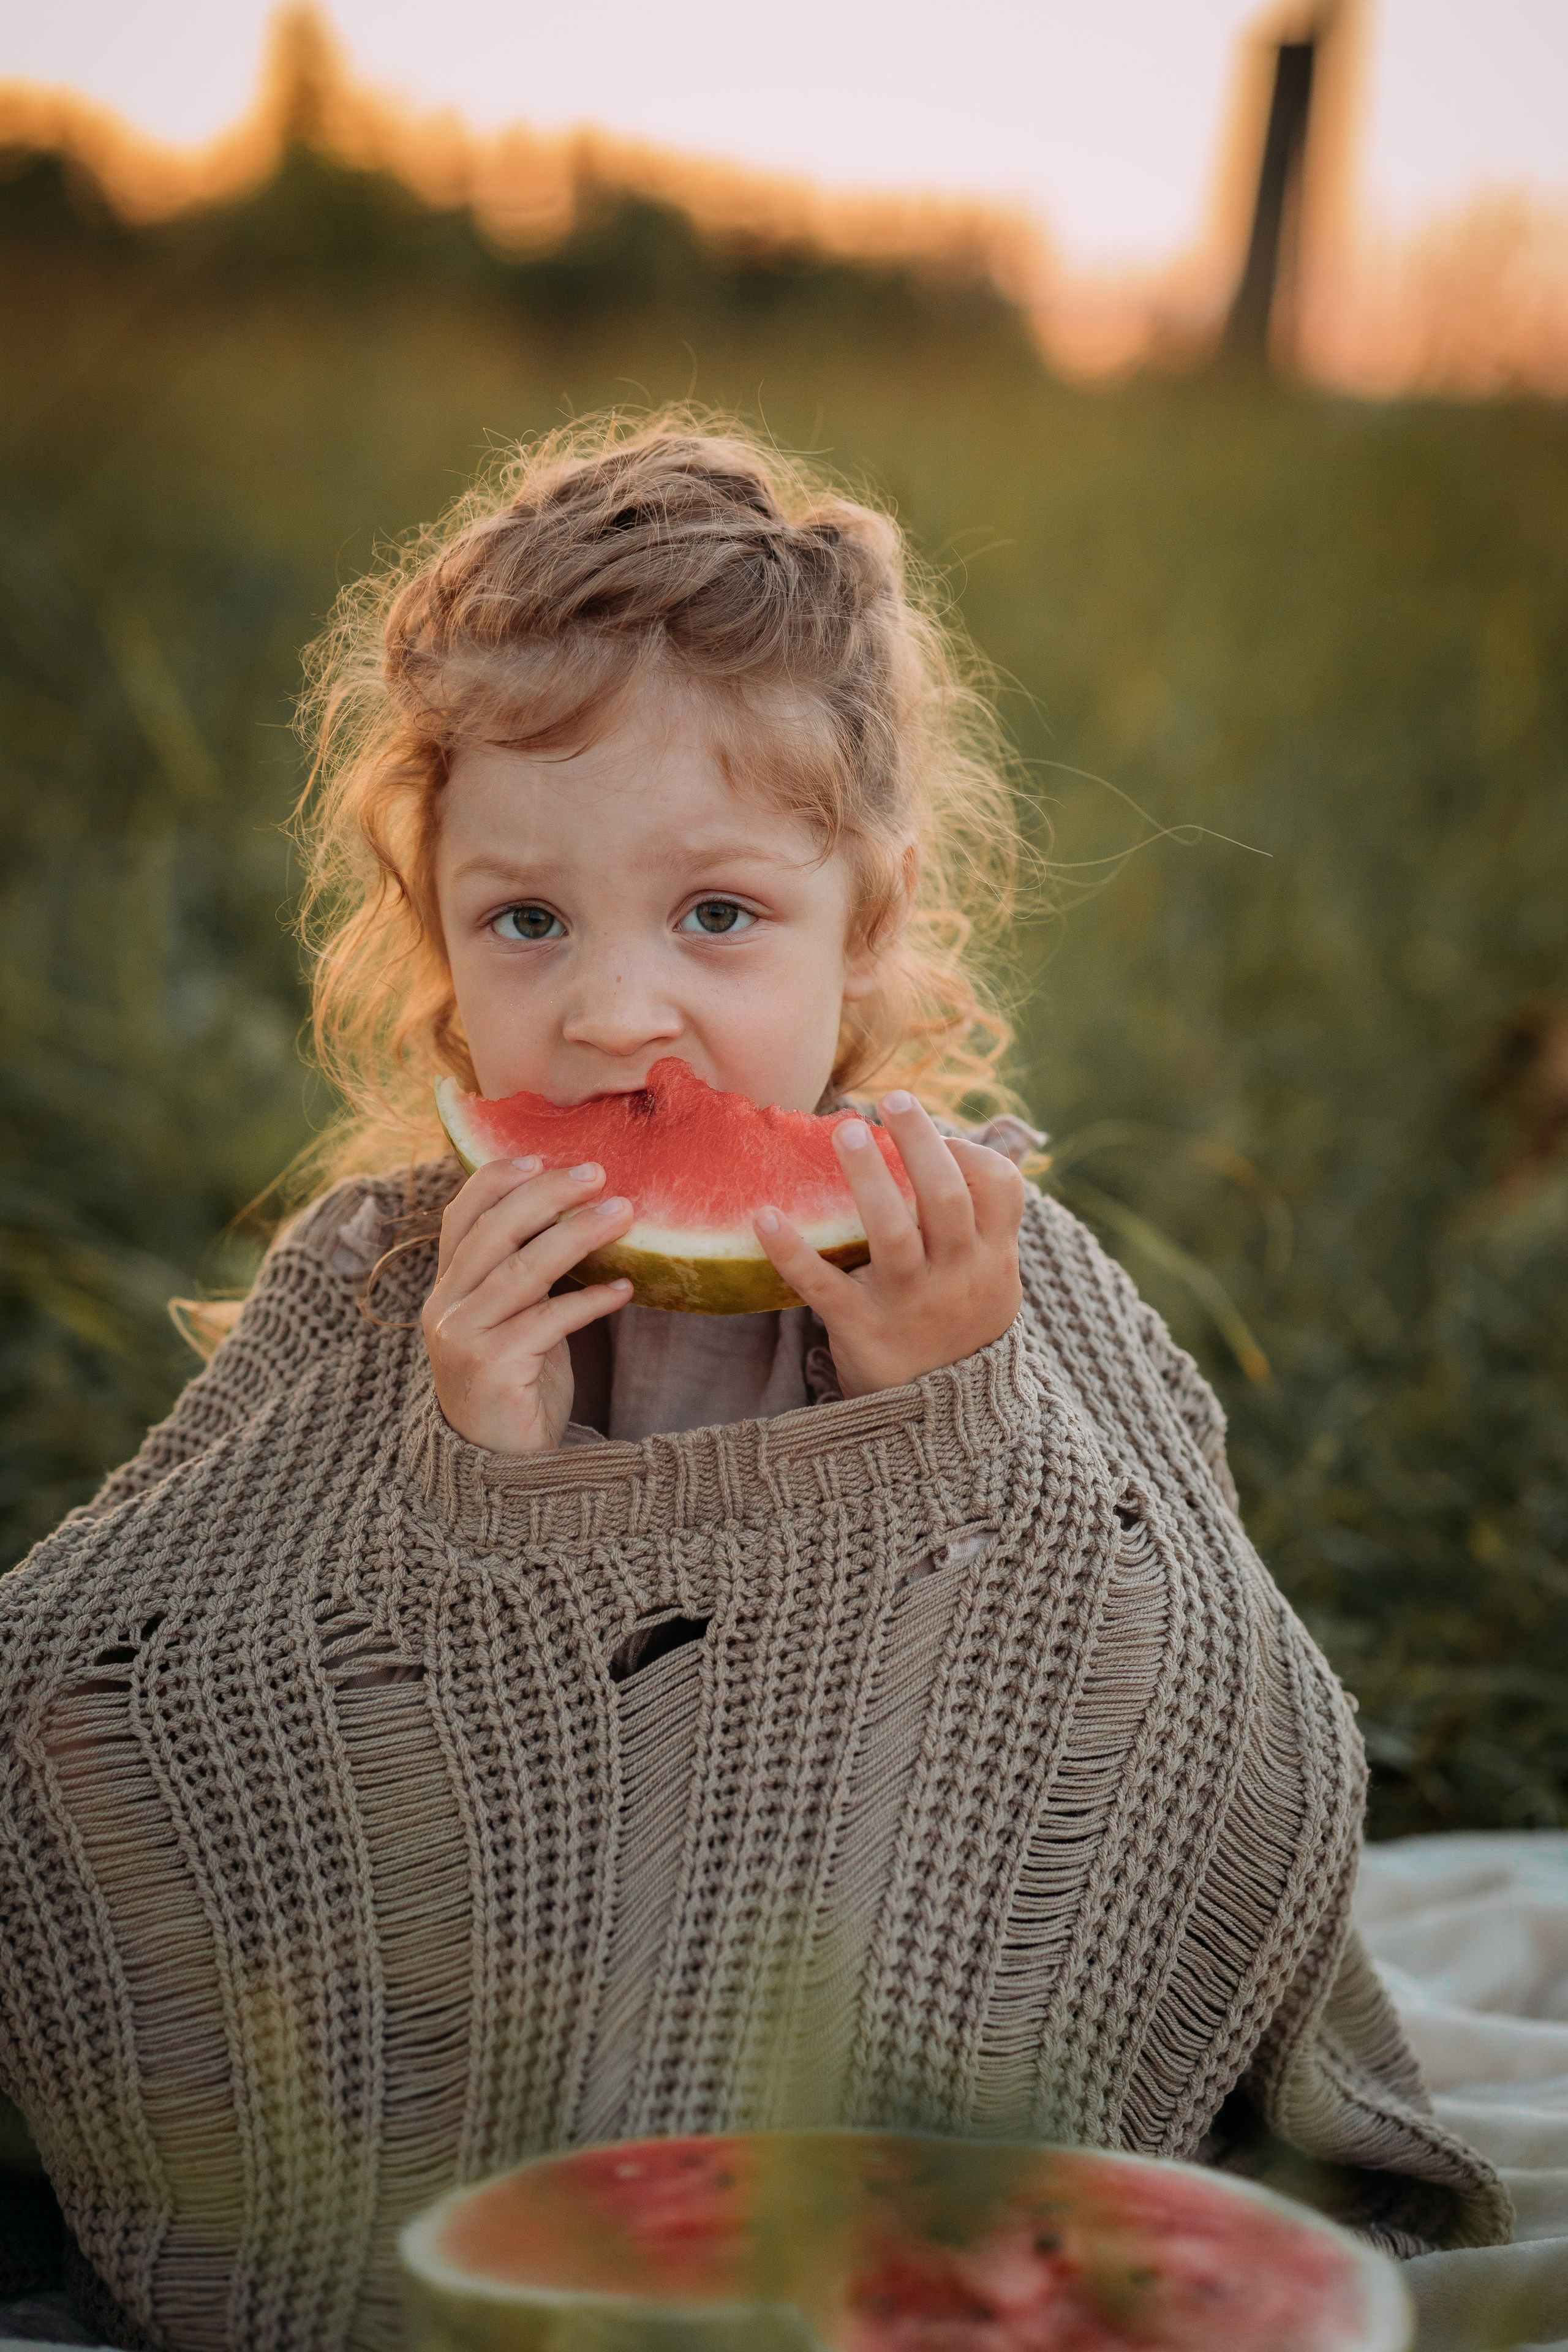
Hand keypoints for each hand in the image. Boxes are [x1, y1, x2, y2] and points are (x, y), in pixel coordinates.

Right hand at [422, 1157, 634, 1454]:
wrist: (499, 1468)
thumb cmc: (516, 1383)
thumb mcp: (512, 1319)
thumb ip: (523, 1273)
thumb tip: (575, 1213)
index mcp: (446, 1289)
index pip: (459, 1218)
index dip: (497, 1181)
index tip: (541, 1155)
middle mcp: (445, 1308)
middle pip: (494, 1232)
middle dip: (548, 1195)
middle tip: (599, 1173)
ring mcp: (463, 1338)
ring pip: (523, 1269)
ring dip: (579, 1236)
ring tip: (625, 1214)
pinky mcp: (493, 1368)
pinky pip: (548, 1321)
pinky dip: (591, 1302)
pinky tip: (626, 1291)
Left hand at [752, 1091, 1024, 1397]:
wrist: (946, 1420)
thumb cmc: (957, 1324)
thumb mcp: (990, 1278)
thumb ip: (978, 1221)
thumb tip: (942, 1141)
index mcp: (993, 1257)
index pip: (1000, 1189)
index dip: (971, 1151)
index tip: (940, 1132)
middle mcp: (958, 1276)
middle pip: (947, 1198)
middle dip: (921, 1144)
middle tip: (892, 1100)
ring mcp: (910, 1303)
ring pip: (893, 1233)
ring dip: (868, 1180)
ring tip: (845, 1131)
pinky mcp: (862, 1329)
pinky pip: (824, 1286)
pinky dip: (792, 1252)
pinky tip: (765, 1217)